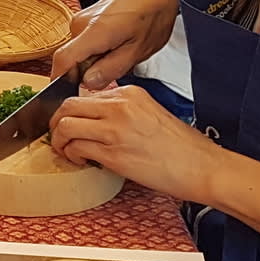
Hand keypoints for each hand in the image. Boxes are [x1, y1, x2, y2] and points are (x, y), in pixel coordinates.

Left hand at [49, 85, 225, 202]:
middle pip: (67, 105)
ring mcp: (114, 129)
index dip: (71, 110)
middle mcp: (119, 106)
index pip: (84, 93)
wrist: (203, 167)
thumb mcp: (151, 113)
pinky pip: (76, 149)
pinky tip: (81, 162)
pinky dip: (71, 156)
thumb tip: (98, 118)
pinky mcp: (113, 153)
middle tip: (59, 135)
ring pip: (65, 125)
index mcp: (129, 94)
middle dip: (55, 122)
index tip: (69, 121)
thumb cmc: (183, 147)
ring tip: (67, 151)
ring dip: (59, 141)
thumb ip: (123, 110)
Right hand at [51, 0, 189, 88]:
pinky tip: (119, 43)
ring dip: (95, 59)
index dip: (62, 82)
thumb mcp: (138, 51)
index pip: (62, 61)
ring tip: (122, 52)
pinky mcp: (87, 17)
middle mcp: (80, 23)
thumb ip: (110, 69)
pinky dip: (98, 49)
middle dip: (89, 71)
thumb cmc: (153, 13)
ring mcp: (82, 18)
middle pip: (72, 59)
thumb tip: (88, 83)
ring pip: (80, 51)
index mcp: (92, 32)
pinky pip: (85, 42)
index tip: (69, 94)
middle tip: (116, 69)